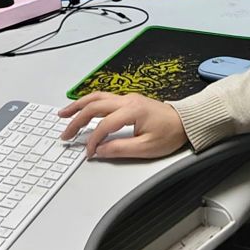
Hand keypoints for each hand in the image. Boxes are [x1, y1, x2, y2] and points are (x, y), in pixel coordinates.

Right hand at [56, 92, 185, 158]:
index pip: (104, 126)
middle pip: (94, 106)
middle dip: (76, 120)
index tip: (89, 152)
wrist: (185, 121)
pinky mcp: (128, 100)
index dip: (93, 140)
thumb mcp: (147, 147)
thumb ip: (121, 149)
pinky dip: (89, 103)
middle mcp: (127, 101)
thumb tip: (100, 151)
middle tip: (64, 133)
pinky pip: (103, 98)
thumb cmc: (170, 133)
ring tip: (63, 114)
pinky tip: (81, 108)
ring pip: (97, 97)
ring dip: (78, 106)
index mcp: (132, 111)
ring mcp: (127, 98)